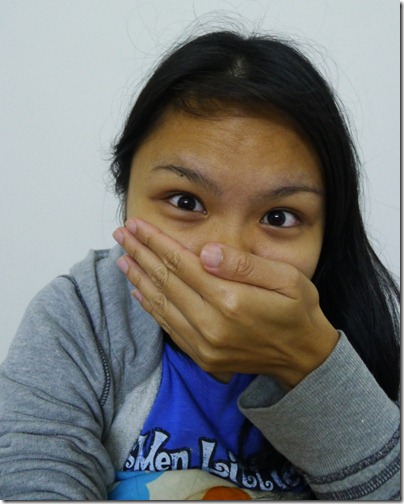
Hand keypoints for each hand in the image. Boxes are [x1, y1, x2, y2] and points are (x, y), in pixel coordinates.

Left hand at [113, 218, 338, 387]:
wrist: (303, 358)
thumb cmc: (298, 312)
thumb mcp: (286, 279)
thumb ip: (244, 265)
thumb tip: (207, 251)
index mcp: (230, 300)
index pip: (182, 263)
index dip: (156, 241)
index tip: (137, 225)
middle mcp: (211, 325)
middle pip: (165, 281)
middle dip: (140, 254)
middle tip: (121, 234)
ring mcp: (204, 344)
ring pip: (161, 304)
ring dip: (139, 279)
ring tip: (122, 258)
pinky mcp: (202, 356)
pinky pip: (169, 327)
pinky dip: (151, 307)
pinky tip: (138, 291)